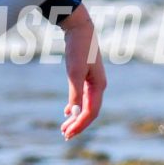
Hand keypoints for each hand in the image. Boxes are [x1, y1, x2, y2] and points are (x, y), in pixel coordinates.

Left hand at [59, 6, 104, 139]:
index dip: (80, 125)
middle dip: (78, 124)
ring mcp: (93, 82)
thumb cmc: (78, 49)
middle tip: (64, 135)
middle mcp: (98, 86)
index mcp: (98, 86)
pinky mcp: (86, 76)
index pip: (91, 112)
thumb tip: (74, 113)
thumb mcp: (74, 72)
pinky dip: (75, 106)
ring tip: (64, 127)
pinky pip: (82, 97)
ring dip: (76, 117)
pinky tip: (68, 112)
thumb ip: (75, 93)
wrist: (79, 29)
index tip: (68, 134)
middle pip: (89, 111)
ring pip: (85, 105)